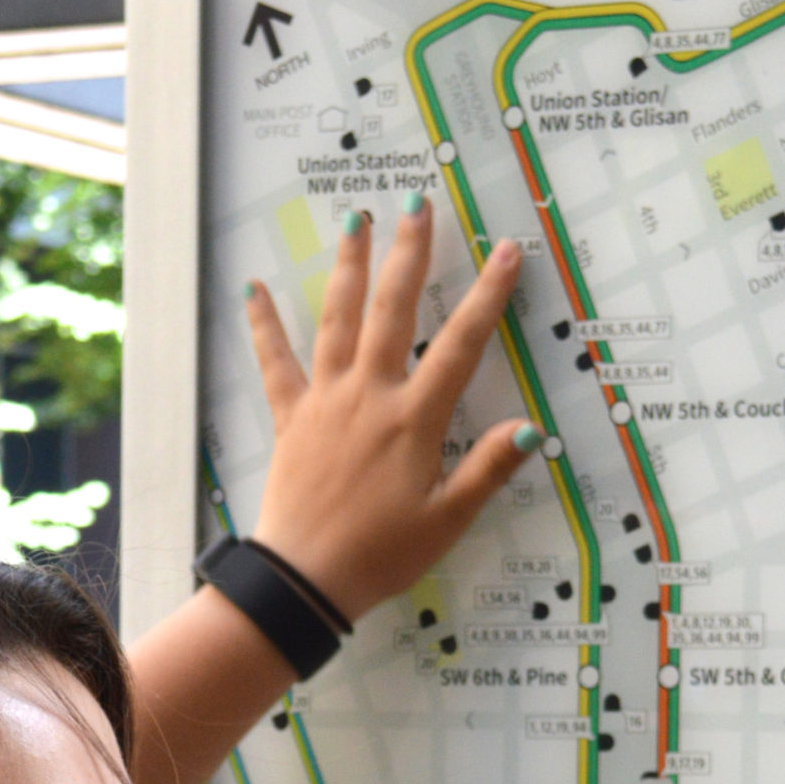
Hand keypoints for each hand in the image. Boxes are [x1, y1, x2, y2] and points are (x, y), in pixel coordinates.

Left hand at [244, 198, 534, 619]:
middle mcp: (369, 395)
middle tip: (418, 205)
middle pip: (392, 311)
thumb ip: (487, 470)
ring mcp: (325, 401)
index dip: (488, 297)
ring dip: (347, 266)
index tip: (507, 253)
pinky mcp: (290, 417)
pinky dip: (264, 324)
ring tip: (354, 218)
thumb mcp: (447, 519)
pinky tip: (254, 287)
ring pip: (337, 319)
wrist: (305, 578)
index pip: (460, 346)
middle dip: (408, 254)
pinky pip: (275, 362)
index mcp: (414, 420)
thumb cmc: (382, 554)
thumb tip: (530, 428)